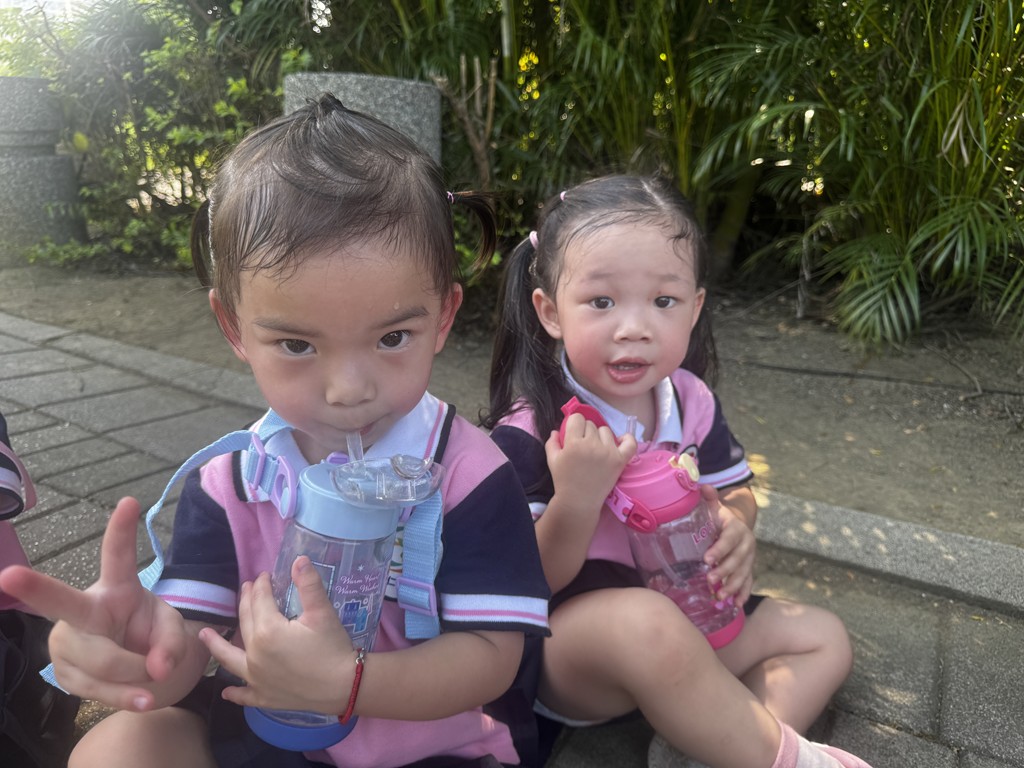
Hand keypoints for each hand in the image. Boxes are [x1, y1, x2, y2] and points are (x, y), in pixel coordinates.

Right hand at [0, 497, 199, 710]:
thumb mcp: (169, 628)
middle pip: (62, 602)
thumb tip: (157, 669)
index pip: (117, 555)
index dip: (121, 530)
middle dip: (34, 588)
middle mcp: (83, 609)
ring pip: (101, 662)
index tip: (130, 501)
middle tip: (9, 576)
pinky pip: (97, 690)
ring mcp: (67, 641)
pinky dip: (126, 697)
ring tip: (153, 683)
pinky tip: (140, 698)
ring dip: (134, 677)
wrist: (133, 663)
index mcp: (116, 587)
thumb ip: (173, 642)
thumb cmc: (146, 631)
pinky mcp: (62, 673)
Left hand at [200, 555, 354, 713]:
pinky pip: (244, 694)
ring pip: (230, 658)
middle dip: (245, 602)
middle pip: (245, 622)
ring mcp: (256, 678)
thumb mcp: (323, 612)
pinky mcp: (264, 696)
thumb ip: (309, 584)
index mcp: (268, 631)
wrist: (344, 686)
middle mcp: (255, 654)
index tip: (264, 575)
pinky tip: (227, 691)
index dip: (261, 585)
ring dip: (216, 645)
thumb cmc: (333, 647)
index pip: (260, 600)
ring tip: (204, 635)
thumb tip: (299, 559)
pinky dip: (234, 692)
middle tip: (245, 588)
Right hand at [544, 412, 637, 519]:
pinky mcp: (620, 460)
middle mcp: (592, 445)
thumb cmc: (564, 480)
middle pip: (591, 425)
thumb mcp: (552, 460)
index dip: (574, 425)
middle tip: (583, 447)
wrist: (579, 501)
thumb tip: (557, 431)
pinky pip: (630, 442)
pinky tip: (620, 441)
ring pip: (606, 431)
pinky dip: (627, 439)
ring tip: (596, 450)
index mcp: (574, 443)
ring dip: (600, 437)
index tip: (574, 434)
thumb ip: (552, 442)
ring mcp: (608, 452)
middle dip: (585, 433)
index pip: (577, 418)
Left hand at [701, 486, 755, 605]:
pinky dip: (743, 593)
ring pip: (744, 573)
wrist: (737, 526)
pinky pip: (748, 582)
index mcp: (736, 528)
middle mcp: (746, 543)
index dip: (720, 549)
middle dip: (725, 570)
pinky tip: (736, 605)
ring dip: (733, 586)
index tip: (707, 560)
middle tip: (709, 580)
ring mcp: (749, 558)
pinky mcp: (749, 569)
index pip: (729, 538)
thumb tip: (702, 486)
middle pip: (737, 559)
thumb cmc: (720, 518)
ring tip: (720, 596)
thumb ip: (709, 498)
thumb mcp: (714, 507)